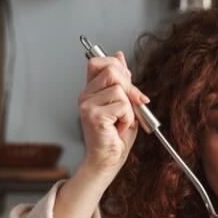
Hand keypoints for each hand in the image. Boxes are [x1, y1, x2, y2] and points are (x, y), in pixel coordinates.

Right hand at [77, 50, 149, 183]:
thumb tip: (119, 55)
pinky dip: (127, 118)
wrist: (107, 161)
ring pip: (119, 89)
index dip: (116, 67)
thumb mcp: (123, 103)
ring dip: (129, 108)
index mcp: (90, 91)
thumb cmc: (115, 137)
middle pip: (111, 70)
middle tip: (133, 105)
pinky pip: (122, 105)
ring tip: (121, 121)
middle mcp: (85, 96)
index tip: (127, 85)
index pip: (97, 62)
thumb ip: (121, 80)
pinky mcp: (94, 116)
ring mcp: (87, 105)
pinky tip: (119, 128)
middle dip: (129, 87)